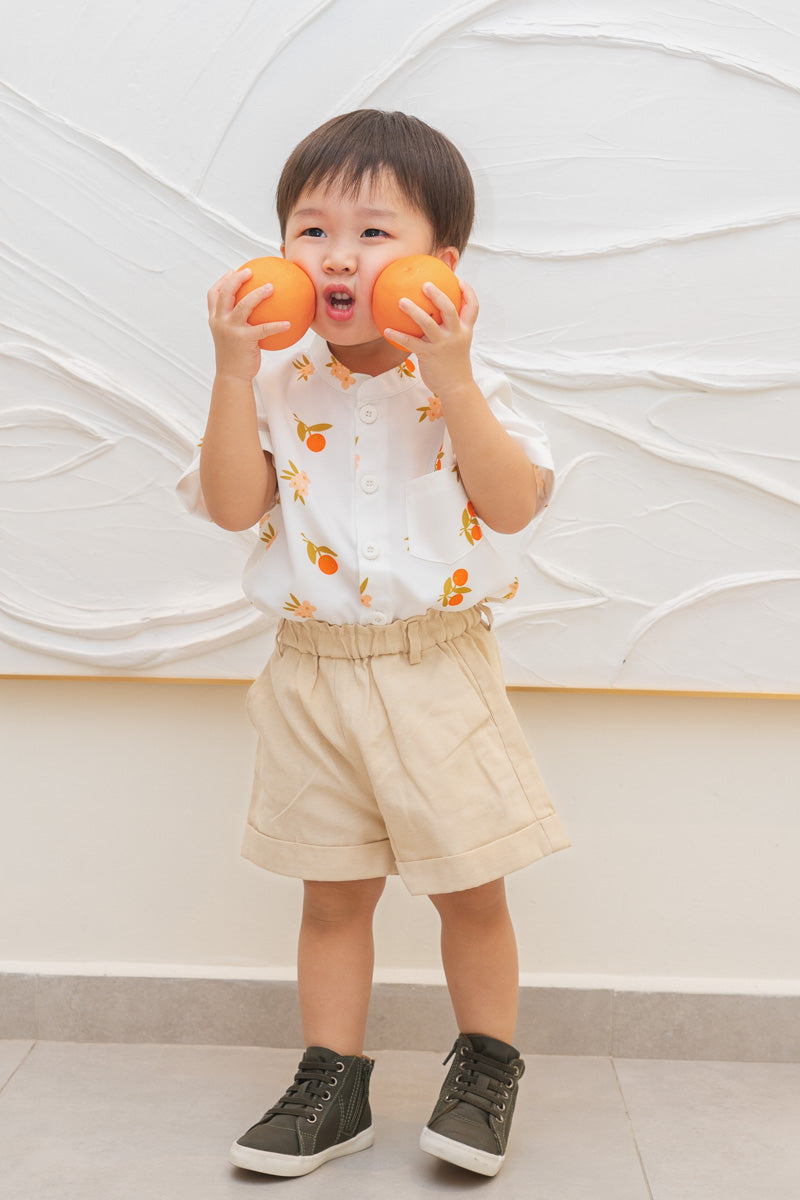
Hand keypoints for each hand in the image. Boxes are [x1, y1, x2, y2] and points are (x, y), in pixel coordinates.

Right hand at [206, 268, 290, 381]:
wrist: (231, 376)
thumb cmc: (235, 357)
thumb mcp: (231, 338)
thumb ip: (238, 324)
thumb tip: (257, 314)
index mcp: (215, 319)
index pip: (213, 294)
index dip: (222, 281)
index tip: (232, 272)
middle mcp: (219, 321)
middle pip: (225, 293)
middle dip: (236, 279)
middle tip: (250, 271)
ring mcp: (230, 329)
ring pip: (243, 305)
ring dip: (258, 294)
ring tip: (271, 287)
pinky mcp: (243, 339)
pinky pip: (264, 328)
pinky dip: (277, 325)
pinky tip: (289, 323)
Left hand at [382, 277, 477, 398]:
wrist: (456, 388)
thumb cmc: (453, 365)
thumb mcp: (456, 345)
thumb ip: (448, 330)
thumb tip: (432, 317)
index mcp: (465, 331)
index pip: (472, 308)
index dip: (468, 293)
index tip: (459, 280)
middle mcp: (456, 335)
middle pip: (450, 309)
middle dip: (438, 295)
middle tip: (425, 284)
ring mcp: (442, 345)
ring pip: (428, 323)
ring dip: (413, 311)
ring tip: (401, 301)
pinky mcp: (429, 355)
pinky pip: (410, 342)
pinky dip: (397, 335)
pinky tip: (386, 329)